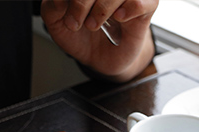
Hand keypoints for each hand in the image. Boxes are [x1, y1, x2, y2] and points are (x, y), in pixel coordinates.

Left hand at [42, 0, 156, 82]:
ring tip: (93, 25)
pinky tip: (118, 18)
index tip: (67, 18)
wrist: (98, 60)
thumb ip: (53, 6)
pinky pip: (141, 2)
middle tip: (76, 23)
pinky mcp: (146, 7)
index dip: (74, 0)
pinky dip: (128, 9)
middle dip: (81, 3)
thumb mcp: (57, 22)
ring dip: (102, 9)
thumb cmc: (80, 36)